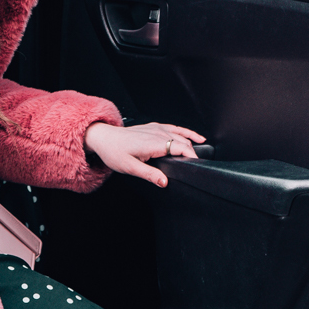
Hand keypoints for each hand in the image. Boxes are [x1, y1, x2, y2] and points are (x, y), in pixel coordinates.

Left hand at [83, 121, 205, 187]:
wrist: (104, 138)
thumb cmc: (114, 152)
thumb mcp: (130, 168)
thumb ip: (149, 175)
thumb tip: (165, 182)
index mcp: (153, 143)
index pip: (179, 148)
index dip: (190, 156)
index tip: (197, 166)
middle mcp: (157, 133)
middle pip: (182, 142)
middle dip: (193, 153)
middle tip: (199, 166)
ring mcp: (157, 128)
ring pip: (181, 134)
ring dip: (192, 143)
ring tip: (204, 152)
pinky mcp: (155, 127)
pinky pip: (175, 128)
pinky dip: (187, 132)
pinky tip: (196, 137)